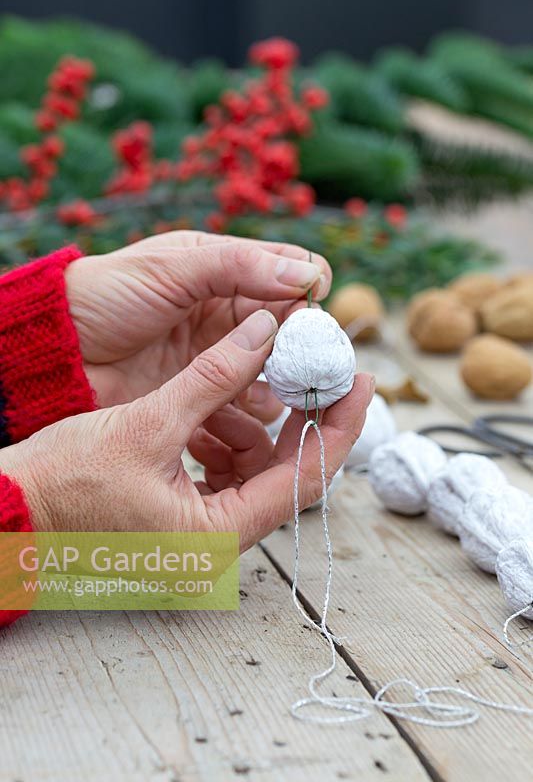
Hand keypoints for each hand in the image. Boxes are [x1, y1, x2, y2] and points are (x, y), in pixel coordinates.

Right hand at [0, 311, 372, 550]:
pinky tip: (211, 414)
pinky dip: (227, 441)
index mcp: (218, 536)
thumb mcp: (149, 421)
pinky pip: (226, 478)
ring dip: (260, 429)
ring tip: (250, 387)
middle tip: (323, 371)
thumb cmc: (65, 481)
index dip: (340, 426)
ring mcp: (201, 537)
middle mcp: (218, 546)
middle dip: (306, 421)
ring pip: (256, 474)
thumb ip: (214, 376)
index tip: (362, 382)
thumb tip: (264, 331)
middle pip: (287, 476)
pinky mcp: (183, 521)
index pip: (305, 479)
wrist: (11, 513)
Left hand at [65, 231, 331, 422]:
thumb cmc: (106, 297)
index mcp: (224, 267)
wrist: (59, 354)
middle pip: (292, 322)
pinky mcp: (206, 391)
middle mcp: (229, 310)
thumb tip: (311, 274)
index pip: (289, 269)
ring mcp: (219, 352)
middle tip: (317, 361)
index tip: (316, 311)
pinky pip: (250, 399)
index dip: (310, 287)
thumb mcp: (171, 271)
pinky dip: (260, 405)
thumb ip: (237, 268)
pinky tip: (257, 410)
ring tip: (289, 388)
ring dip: (288, 376)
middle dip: (308, 340)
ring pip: (277, 364)